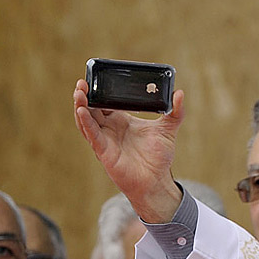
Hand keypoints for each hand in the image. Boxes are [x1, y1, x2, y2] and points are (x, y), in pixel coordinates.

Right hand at [73, 79, 184, 221]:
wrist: (157, 180)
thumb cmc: (159, 157)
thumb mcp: (168, 129)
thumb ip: (175, 111)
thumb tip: (179, 93)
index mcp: (122, 120)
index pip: (106, 102)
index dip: (100, 91)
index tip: (96, 77)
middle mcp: (110, 128)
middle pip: (92, 108)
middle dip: (86, 95)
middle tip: (83, 81)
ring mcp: (105, 139)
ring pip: (87, 119)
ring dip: (81, 105)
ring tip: (79, 91)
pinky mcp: (103, 150)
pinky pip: (91, 134)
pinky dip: (86, 122)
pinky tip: (82, 111)